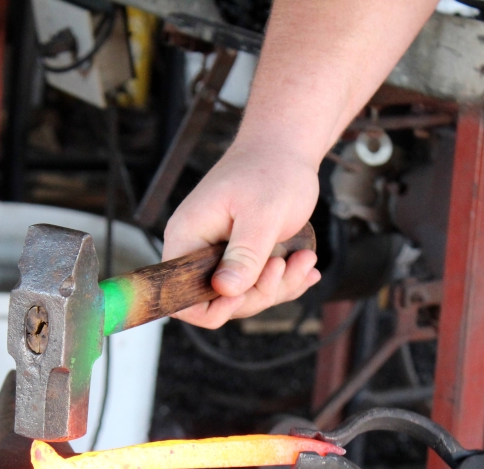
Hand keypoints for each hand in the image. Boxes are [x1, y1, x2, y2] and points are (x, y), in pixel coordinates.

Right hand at [162, 139, 321, 328]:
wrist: (285, 147)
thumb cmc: (271, 170)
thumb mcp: (263, 214)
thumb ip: (244, 254)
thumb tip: (225, 290)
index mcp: (187, 238)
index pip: (178, 294)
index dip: (206, 307)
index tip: (242, 295)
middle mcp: (198, 250)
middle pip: (218, 301)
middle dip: (258, 293)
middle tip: (285, 265)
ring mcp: (220, 254)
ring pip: (244, 296)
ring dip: (279, 285)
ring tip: (304, 258)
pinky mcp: (241, 256)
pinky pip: (259, 284)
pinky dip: (286, 280)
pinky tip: (305, 264)